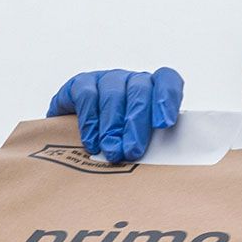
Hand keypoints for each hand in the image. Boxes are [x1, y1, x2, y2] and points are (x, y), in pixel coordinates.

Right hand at [46, 67, 182, 164]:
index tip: (164, 123)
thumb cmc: (117, 139)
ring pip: (112, 95)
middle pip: (140, 91)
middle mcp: (131, 80)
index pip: (167, 80)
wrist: (74, 133)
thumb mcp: (137, 141)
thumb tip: (159, 161)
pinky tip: (92, 142)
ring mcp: (106, 79)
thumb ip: (151, 143)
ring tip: (112, 151)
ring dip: (112, 127)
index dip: (167, 98)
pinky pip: (86, 96)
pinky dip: (90, 122)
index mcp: (152, 90)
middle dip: (136, 124)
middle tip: (132, 151)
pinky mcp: (80, 84)